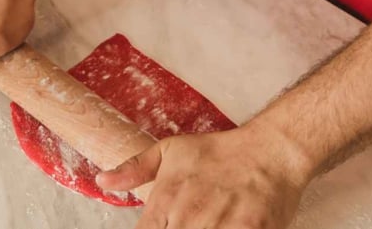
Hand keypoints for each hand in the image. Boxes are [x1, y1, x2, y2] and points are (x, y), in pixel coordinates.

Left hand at [95, 125, 312, 228]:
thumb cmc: (219, 152)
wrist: (269, 151)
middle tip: (191, 223)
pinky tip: (225, 228)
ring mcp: (219, 227)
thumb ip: (134, 169)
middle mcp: (188, 218)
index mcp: (165, 201)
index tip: (167, 226)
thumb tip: (102, 180)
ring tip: (209, 224)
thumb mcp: (170, 151)